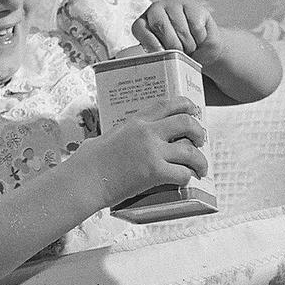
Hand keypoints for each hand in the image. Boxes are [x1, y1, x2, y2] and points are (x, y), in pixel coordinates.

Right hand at [77, 97, 207, 205]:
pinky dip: (187, 177)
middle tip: (201, 141)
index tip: (194, 111)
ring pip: (190, 151)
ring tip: (201, 168)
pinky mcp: (154, 173)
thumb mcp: (107, 137)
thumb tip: (125, 137)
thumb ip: (123, 134)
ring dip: (200, 160)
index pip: (167, 104)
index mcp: (135, 122)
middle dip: (198, 131)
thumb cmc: (88, 162)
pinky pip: (182, 173)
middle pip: (186, 122)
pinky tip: (185, 180)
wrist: (83, 181)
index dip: (186, 105)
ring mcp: (152, 152)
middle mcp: (147, 132)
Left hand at [133, 0, 224, 68]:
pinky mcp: (193, 6)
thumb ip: (157, 58)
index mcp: (144, 24)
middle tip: (180, 55)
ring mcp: (174, 6)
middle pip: (159, 25)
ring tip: (189, 49)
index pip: (139, 27)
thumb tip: (155, 66)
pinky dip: (199, 38)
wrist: (203, 48)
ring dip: (188, 45)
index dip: (148, 41)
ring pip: (180, 28)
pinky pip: (196, 26)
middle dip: (172, 45)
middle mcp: (156, 11)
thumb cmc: (179, 53)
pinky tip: (198, 39)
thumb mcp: (164, 57)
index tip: (159, 52)